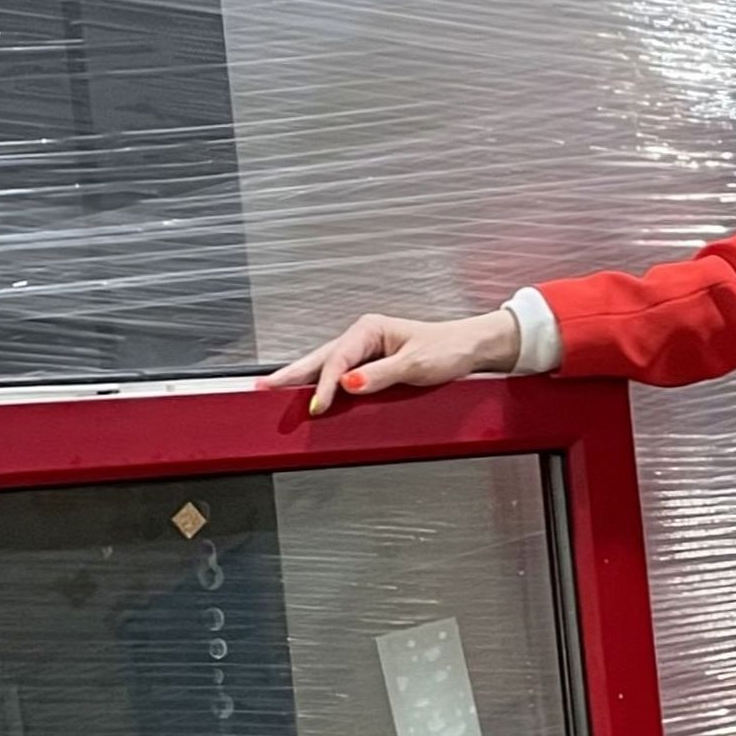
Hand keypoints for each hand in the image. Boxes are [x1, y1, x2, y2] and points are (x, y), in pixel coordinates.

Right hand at [262, 308, 521, 415]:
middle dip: (292, 373)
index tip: (318, 406)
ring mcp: (366, 350)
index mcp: (370, 329)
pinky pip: (340, 373)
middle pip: (320, 357)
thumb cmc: (448, 349)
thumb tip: (348, 384)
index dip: (324, 385)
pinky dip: (321, 383)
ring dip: (302, 378)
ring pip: (326, 364)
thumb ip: (380, 375)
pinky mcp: (372, 364)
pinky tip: (308, 392)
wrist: (471, 347)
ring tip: (274, 389)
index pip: (337, 360)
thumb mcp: (415, 364)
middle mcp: (364, 336)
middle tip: (264, 388)